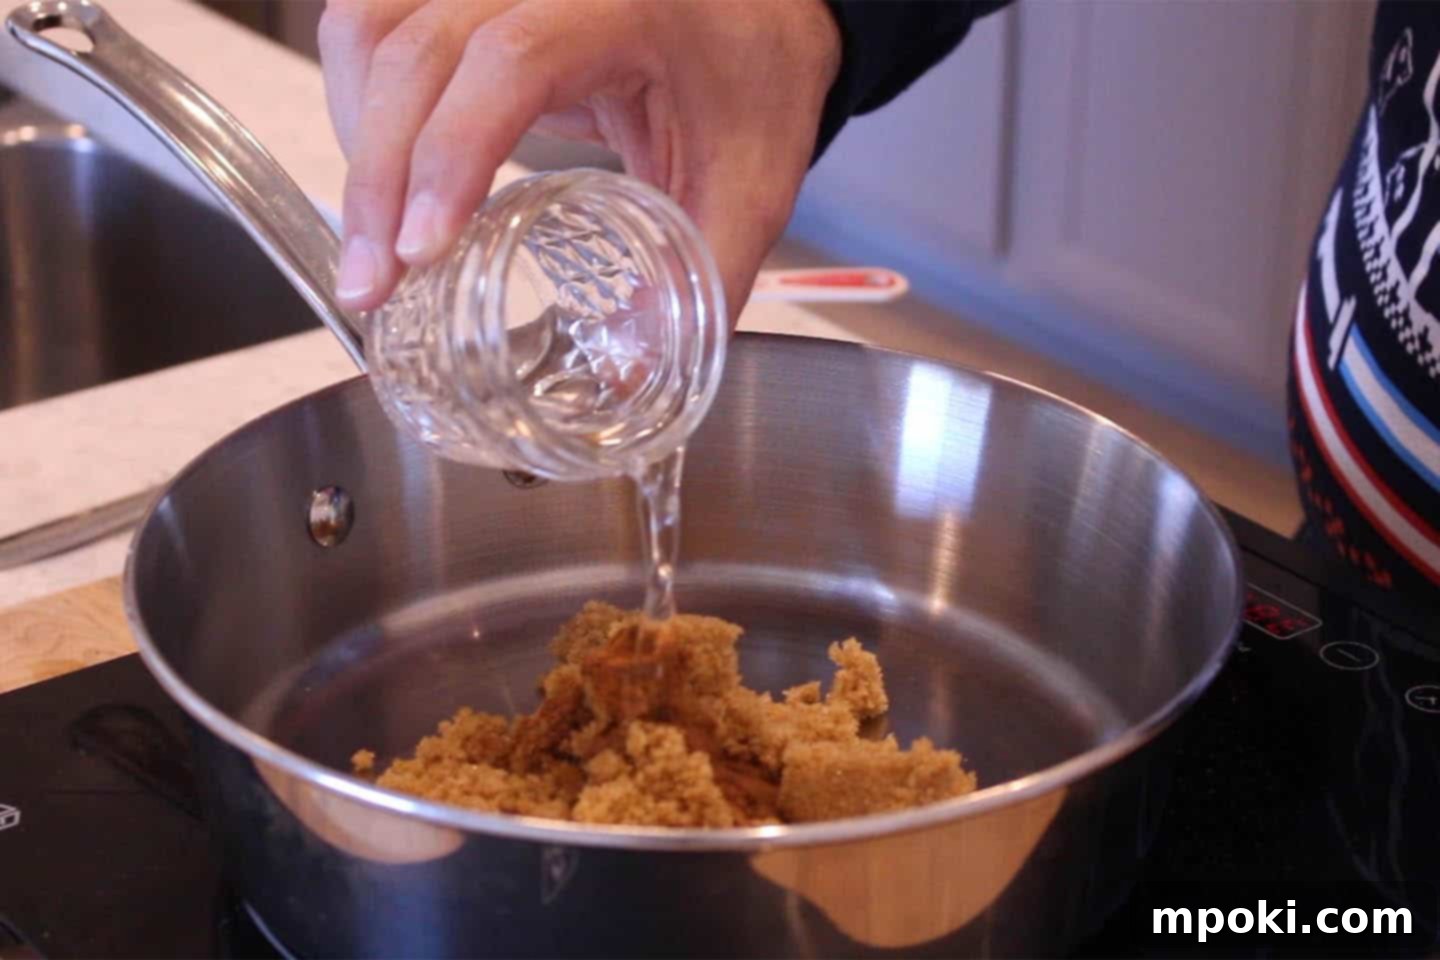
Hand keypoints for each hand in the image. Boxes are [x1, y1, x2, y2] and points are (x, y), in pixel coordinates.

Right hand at [319, 0, 841, 322]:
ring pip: (369, 28)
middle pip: (412, 48)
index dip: (452, 152)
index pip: (510, 59)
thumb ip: (700, 274)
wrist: (758, 10)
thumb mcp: (750, 182)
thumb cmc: (757, 78)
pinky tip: (390, 180)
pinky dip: (362, 106)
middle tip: (375, 286)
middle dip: (378, 177)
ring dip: (357, 139)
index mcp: (623, 7)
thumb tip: (631, 373)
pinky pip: (375, 27)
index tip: (424, 250)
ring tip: (379, 241)